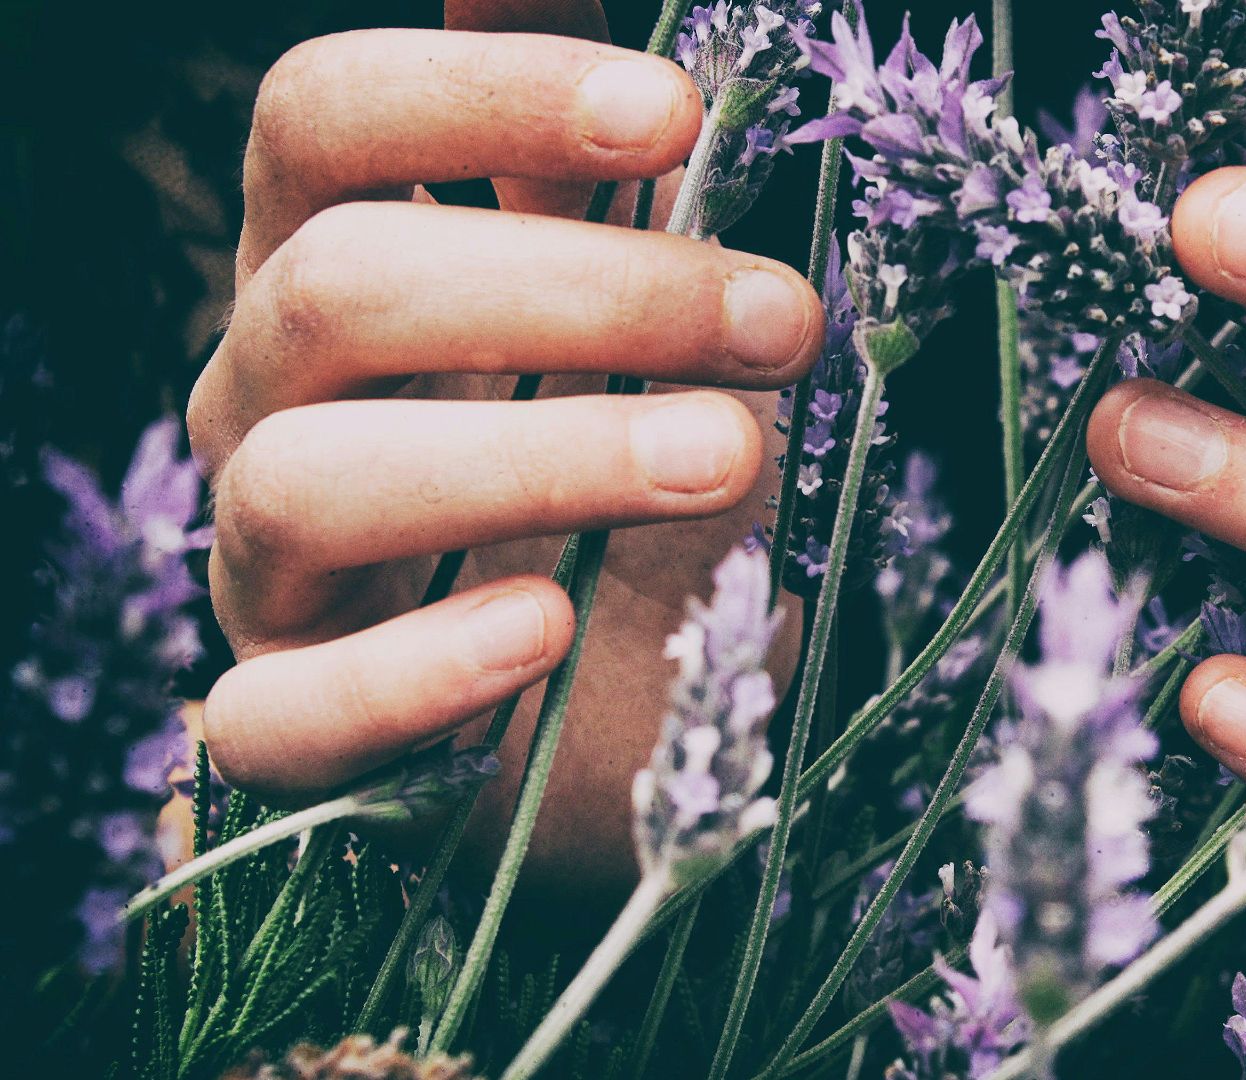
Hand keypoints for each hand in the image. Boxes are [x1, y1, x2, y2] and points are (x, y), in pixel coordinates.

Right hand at [187, 0, 814, 895]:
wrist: (609, 695)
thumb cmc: (614, 464)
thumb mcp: (616, 293)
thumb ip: (581, 146)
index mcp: (338, 262)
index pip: (322, 121)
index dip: (477, 92)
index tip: (675, 112)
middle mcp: (272, 398)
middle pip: (338, 287)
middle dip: (581, 291)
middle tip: (788, 322)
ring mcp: (269, 567)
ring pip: (306, 483)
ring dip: (540, 456)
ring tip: (732, 456)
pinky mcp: (294, 722)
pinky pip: (284, 713)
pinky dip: (417, 668)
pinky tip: (546, 629)